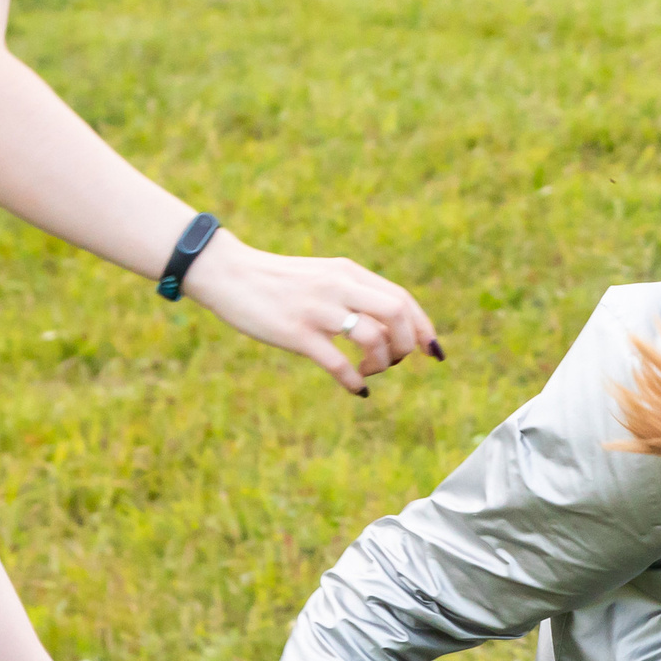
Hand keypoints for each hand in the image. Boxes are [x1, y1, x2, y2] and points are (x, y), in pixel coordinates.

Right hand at [182, 233, 443, 396]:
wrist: (229, 273)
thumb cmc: (277, 281)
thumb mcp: (322, 277)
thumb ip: (352, 292)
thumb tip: (385, 323)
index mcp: (348, 272)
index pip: (402, 297)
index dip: (423, 327)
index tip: (432, 351)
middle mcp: (340, 286)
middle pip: (398, 313)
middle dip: (406, 345)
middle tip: (392, 362)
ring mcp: (319, 309)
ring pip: (374, 337)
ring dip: (381, 363)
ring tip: (369, 371)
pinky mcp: (297, 332)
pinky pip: (338, 362)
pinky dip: (355, 380)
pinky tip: (356, 388)